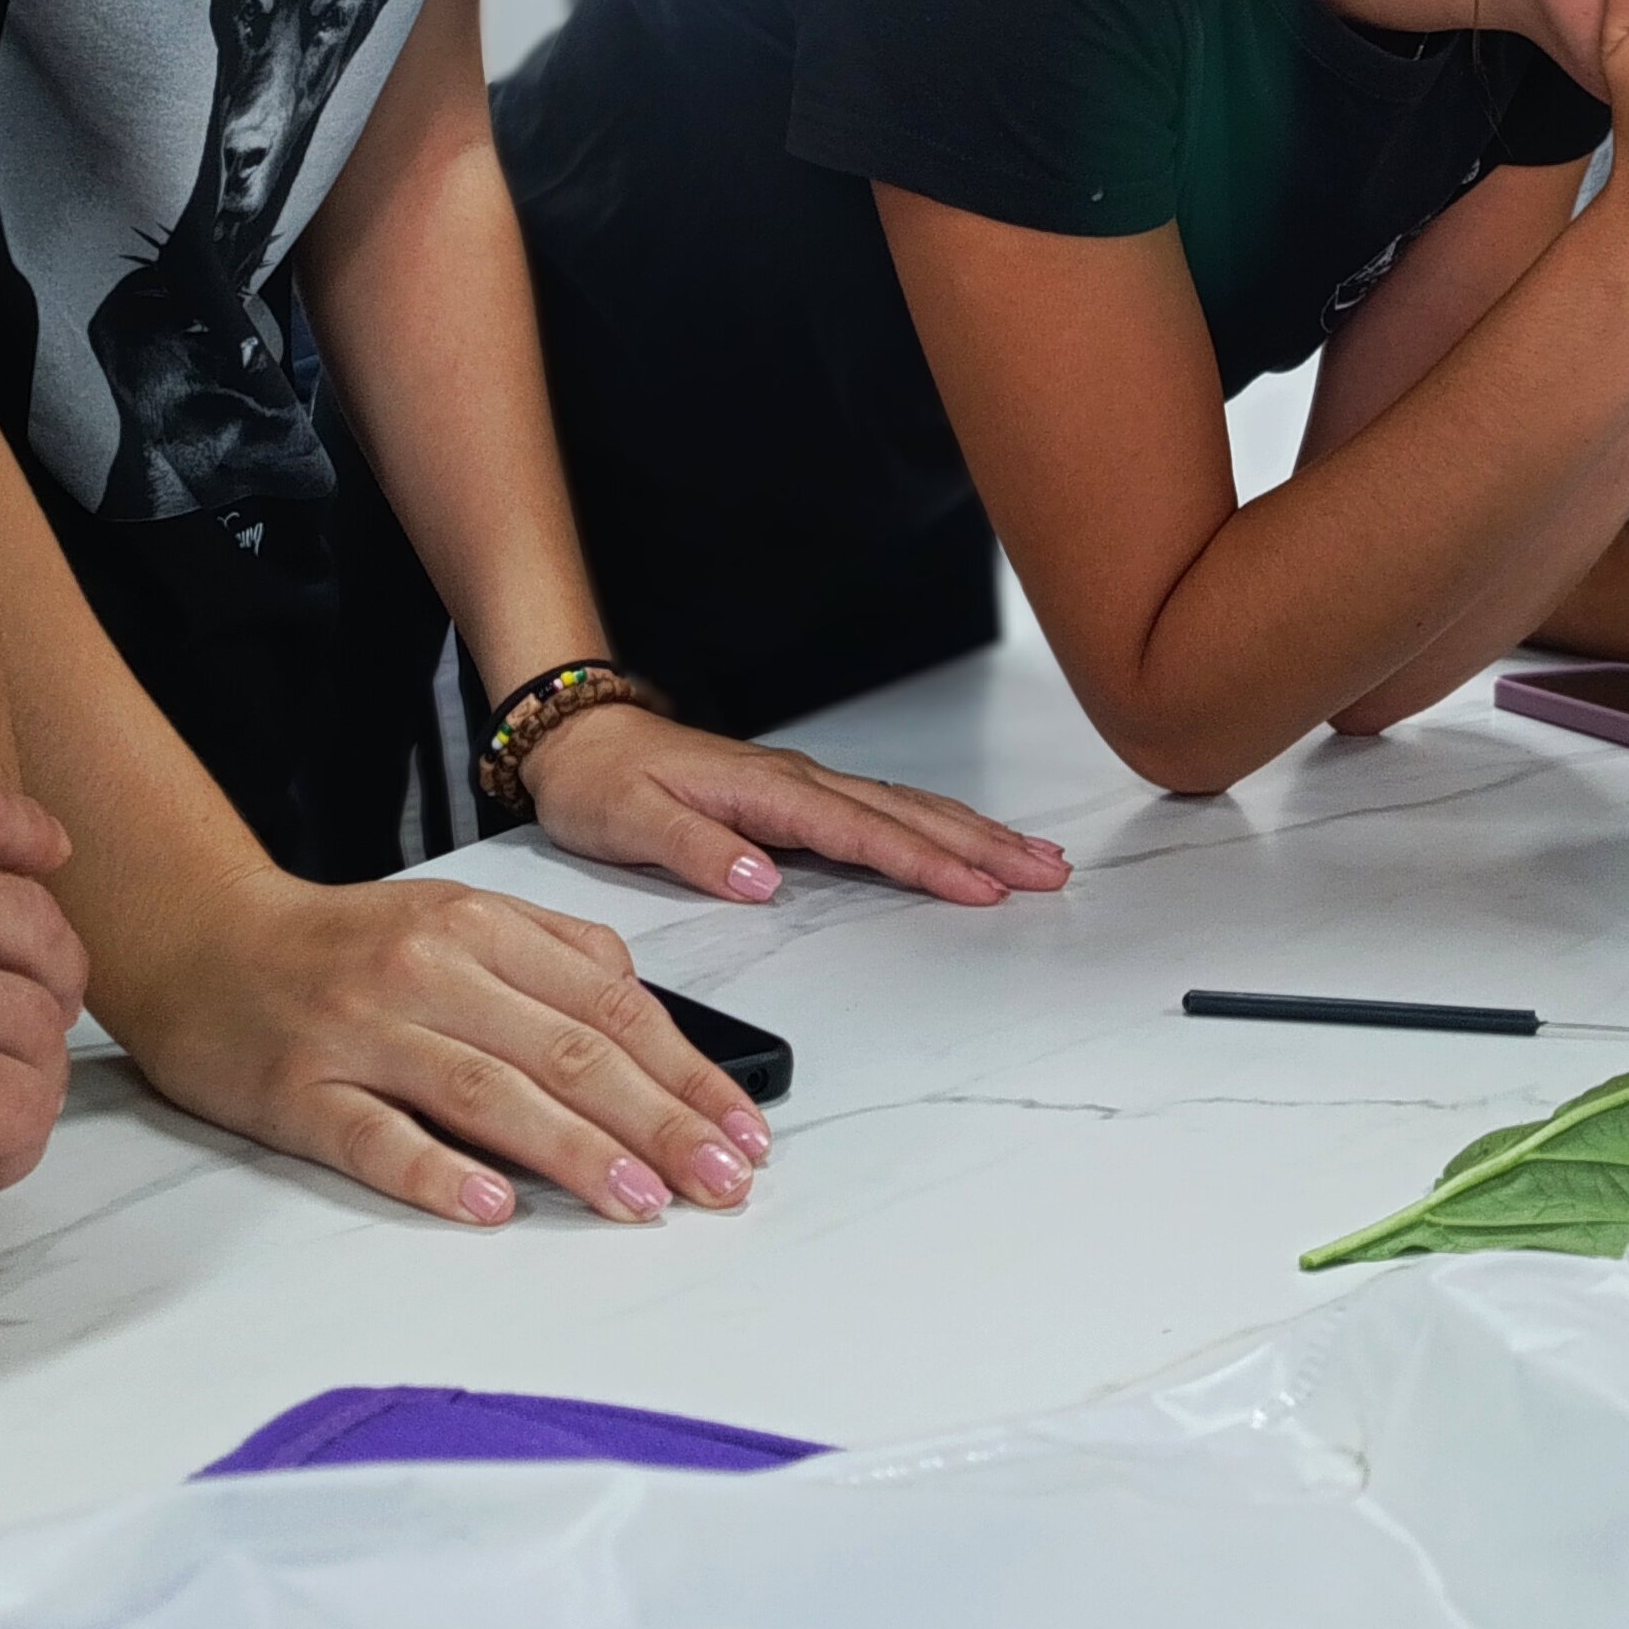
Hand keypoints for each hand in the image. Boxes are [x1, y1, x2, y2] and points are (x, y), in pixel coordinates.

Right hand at [130, 869, 772, 1229]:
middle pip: (564, 1049)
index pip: (607, 1001)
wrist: (198, 940)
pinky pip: (375, 1137)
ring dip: (576, 1151)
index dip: (685, 1069)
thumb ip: (552, 954)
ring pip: (488, 1092)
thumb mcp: (454, 914)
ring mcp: (361, 1031)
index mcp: (476, 924)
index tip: (744, 1129)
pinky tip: (494, 1208)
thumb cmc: (341, 943)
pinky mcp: (298, 1092)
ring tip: (645, 1200)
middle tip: (722, 1180)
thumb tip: (651, 1016)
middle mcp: (426, 969)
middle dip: (659, 1120)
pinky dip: (437, 1172)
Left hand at [517, 704, 1072, 905]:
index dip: (925, 863)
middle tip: (1048, 874)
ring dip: (975, 833)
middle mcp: (798, 781)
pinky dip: (938, 824)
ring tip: (1037, 859)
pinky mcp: (802, 794)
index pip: (862, 832)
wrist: (580, 737)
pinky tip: (968, 839)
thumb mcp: (630, 822)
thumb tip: (764, 880)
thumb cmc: (602, 782)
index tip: (980, 890)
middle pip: (908, 815)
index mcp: (766, 790)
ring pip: (908, 807)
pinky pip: (887, 808)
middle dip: (983, 845)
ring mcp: (806, 783)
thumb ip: (698, 850)